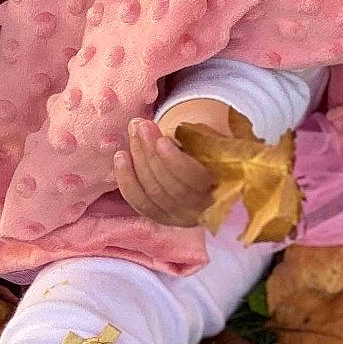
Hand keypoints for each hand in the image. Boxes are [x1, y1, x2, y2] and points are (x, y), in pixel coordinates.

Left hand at [114, 104, 224, 227]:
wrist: (205, 163)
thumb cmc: (208, 146)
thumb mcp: (210, 137)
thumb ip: (197, 136)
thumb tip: (169, 133)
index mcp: (222, 188)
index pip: (195, 180)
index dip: (174, 161)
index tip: (160, 139)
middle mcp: (202, 209)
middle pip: (170, 188)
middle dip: (151, 154)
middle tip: (140, 125)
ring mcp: (180, 217)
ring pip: (153, 194)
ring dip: (138, 160)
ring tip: (132, 131)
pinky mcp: (161, 217)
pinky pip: (140, 202)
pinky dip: (127, 180)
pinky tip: (120, 157)